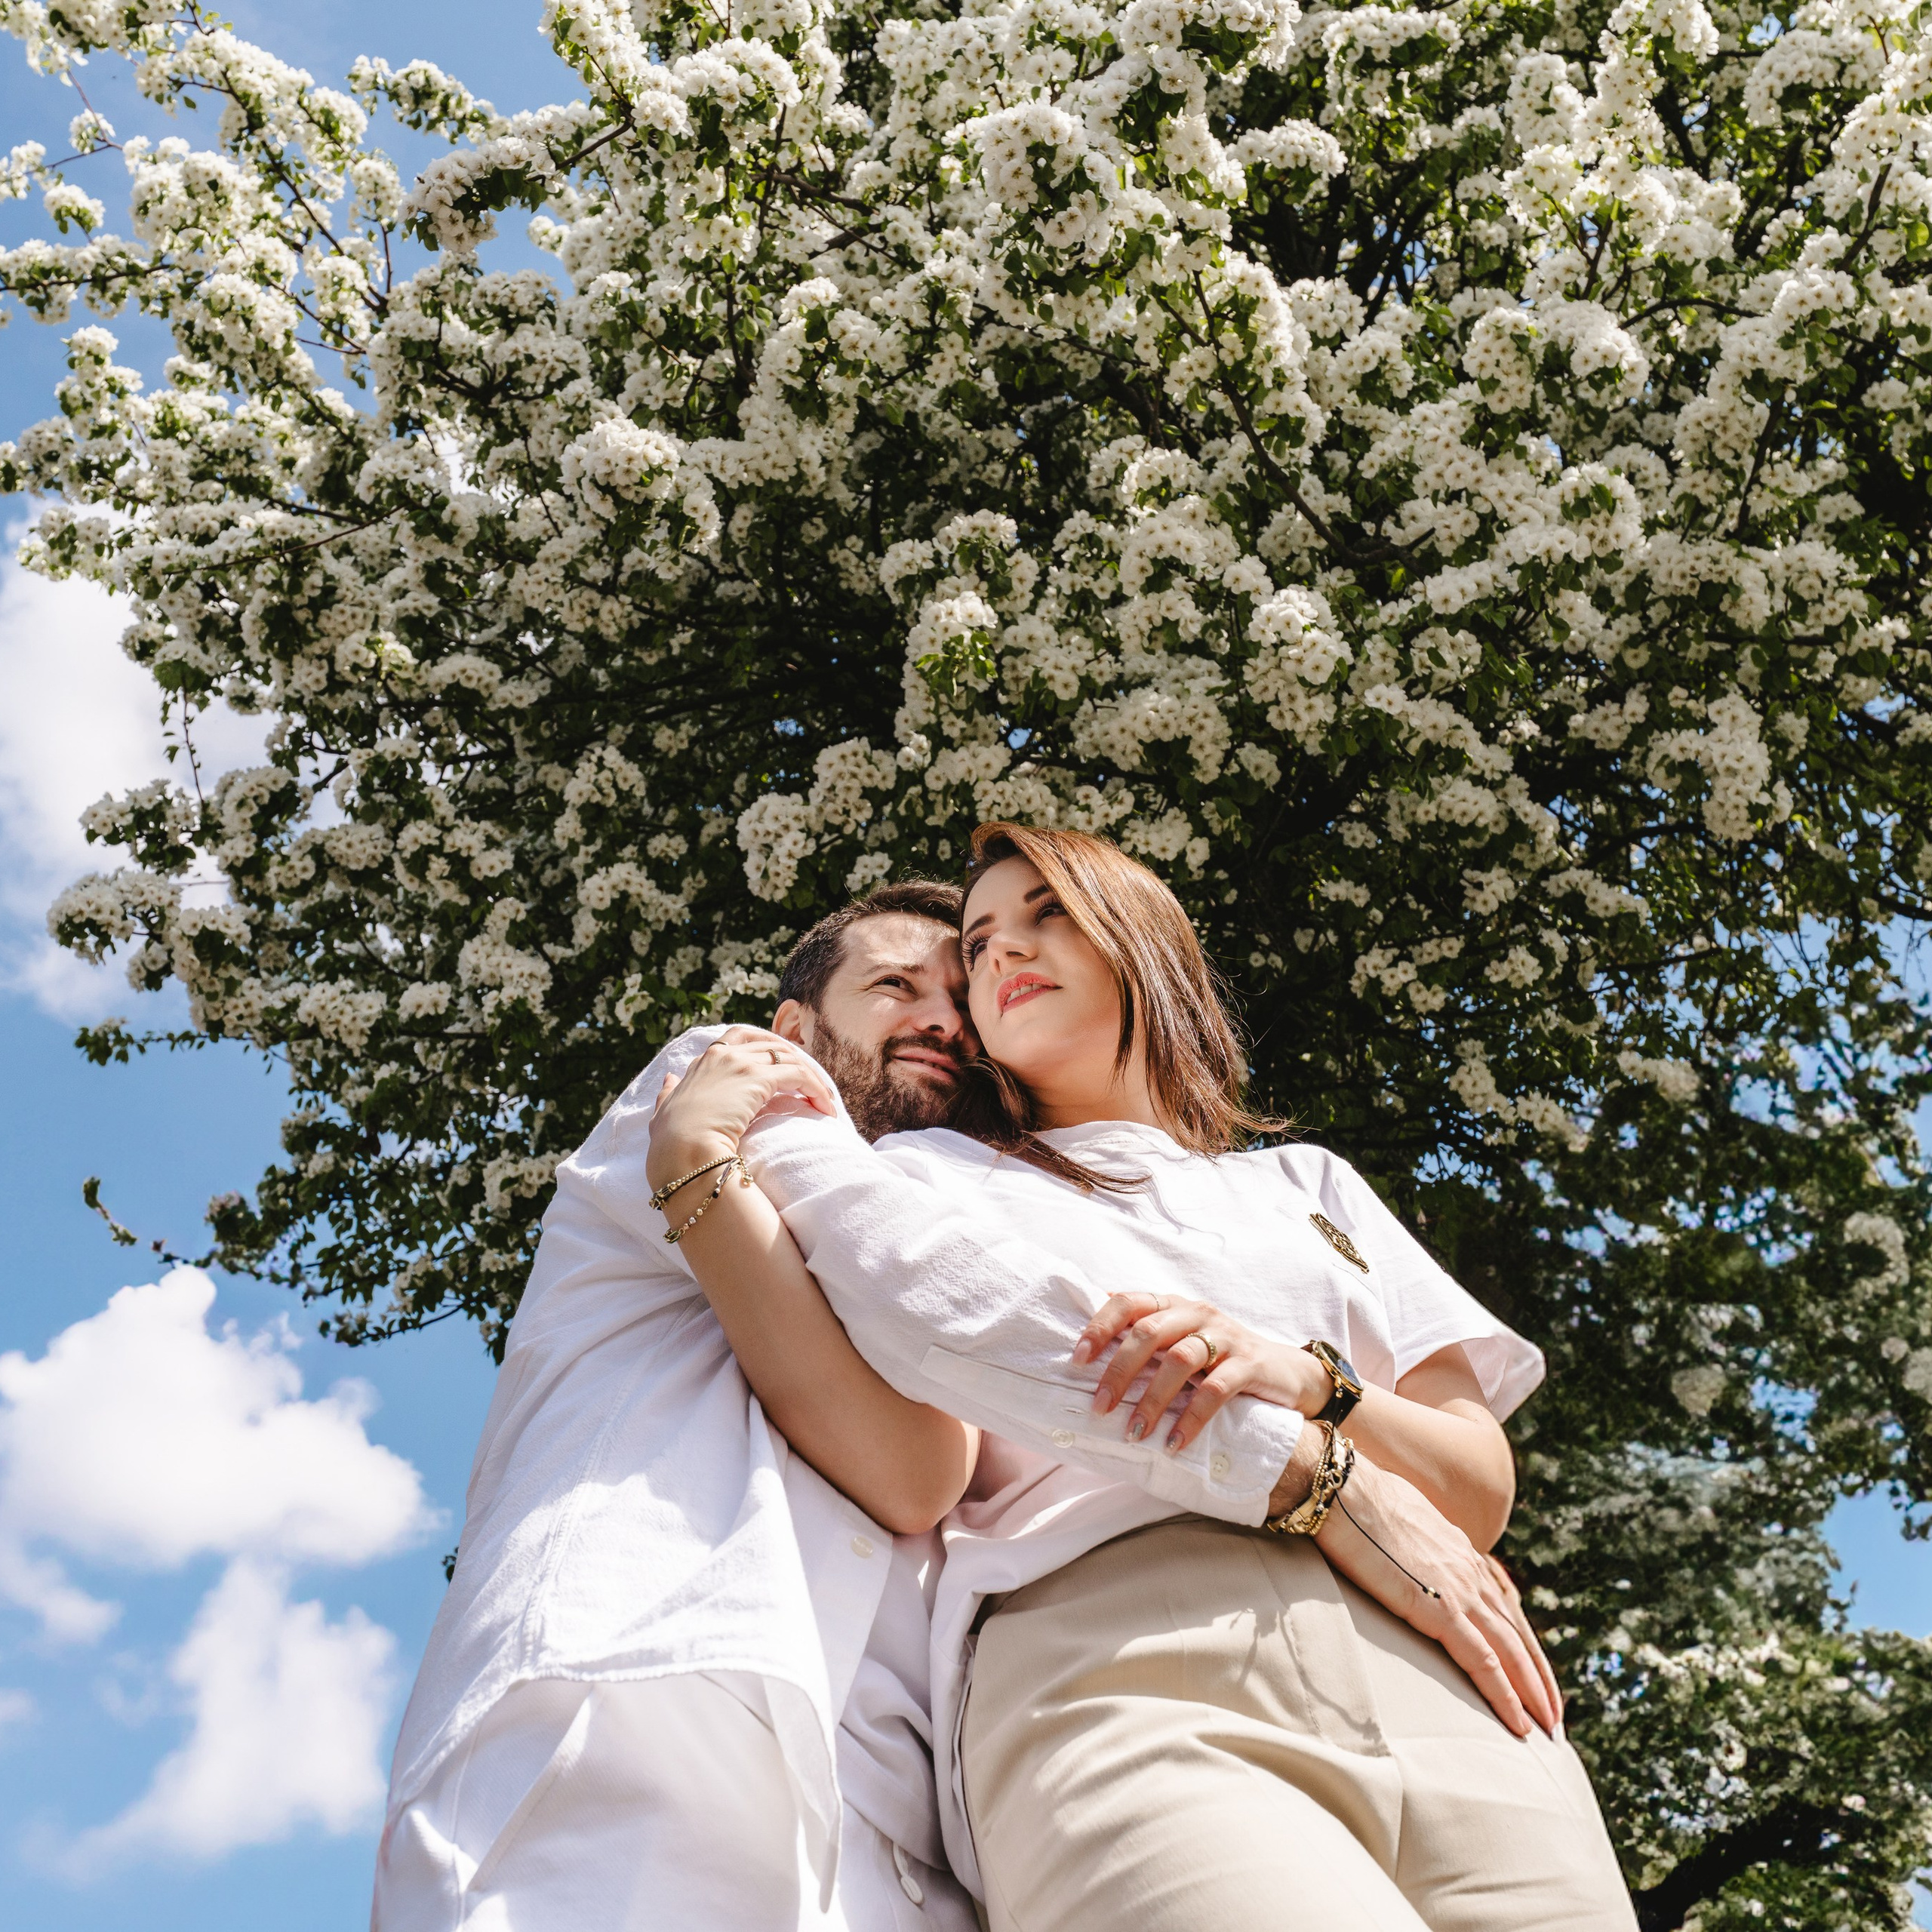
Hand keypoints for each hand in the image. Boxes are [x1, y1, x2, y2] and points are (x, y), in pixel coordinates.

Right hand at [646, 1027, 839, 1195]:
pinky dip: (816, 1088)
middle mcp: (722, 1055)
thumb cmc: (670, 1143)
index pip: (737, 1038)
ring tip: (824, 1099)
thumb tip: (668, 1079)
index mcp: (702, 1062)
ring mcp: (741, 1063)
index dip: (762, 1047)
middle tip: (809, 1078)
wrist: (682, 1152)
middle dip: (793, 1057)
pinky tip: (825, 1107)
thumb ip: (667, 1094)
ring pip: (789, 1058)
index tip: (778, 1062)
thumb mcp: (662, 1114)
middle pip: (769, 1043)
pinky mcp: (760, 1078)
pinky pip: (799, 1075)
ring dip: (811, 1076)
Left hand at [1073, 1290, 1326, 1449]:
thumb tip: (1088, 1344)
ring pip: (1179, 1360)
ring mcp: (1225, 1337)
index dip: (1100, 1326)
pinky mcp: (1249, 1364)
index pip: (1129, 1302)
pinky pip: (1215, 1390)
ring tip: (1134, 1433)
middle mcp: (1197, 1314)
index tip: (1078, 1358)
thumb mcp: (1182, 1341)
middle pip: (1149, 1333)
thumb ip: (1146, 1339)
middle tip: (1099, 1407)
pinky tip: (1173, 1443)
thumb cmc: (1220, 1359)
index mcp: (1174, 1306)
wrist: (1286, 1373)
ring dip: (1152, 1400)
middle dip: (1119, 1371)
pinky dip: (1191, 1418)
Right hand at [1312, 1456, 1562, 1739]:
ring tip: (1548, 1729)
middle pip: (1518, 1634)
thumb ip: (1412, 1544)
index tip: (1531, 1672)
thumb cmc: (1355, 1501)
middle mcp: (1470, 1571)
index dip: (1520, 1642)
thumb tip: (1403, 1553)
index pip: (1502, 1606)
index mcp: (1459, 1552)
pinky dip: (1505, 1696)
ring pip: (1512, 1653)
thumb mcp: (1397, 1523)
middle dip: (1539, 1678)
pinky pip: (1484, 1662)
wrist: (1342, 1489)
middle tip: (1554, 1716)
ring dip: (1533, 1694)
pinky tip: (1517, 1724)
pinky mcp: (1441, 1609)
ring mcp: (1460, 1590)